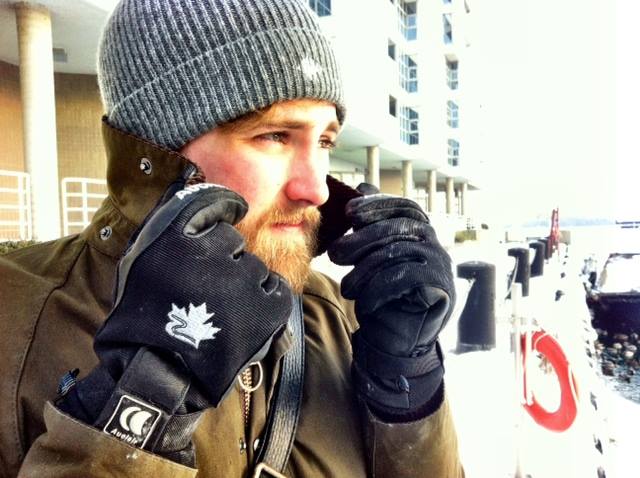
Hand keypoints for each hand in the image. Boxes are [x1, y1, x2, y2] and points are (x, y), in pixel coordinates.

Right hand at [94, 183, 291, 405]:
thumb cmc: (145, 318)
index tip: (233, 207)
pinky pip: (276, 289)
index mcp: (177, 238)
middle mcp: (212, 255)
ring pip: (254, 267)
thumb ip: (168, 228)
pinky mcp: (268, 309)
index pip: (212, 201)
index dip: (223, 204)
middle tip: (205, 290)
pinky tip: (244, 317)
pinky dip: (265, 300)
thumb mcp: (140, 261)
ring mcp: (244, 282)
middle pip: (233, 241)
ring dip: (243, 283)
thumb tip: (193, 194)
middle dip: (224, 259)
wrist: (159, 374)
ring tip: (221, 312)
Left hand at [328, 184, 454, 413]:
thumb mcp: (372, 254)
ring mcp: (442, 265)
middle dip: (363, 239)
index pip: (405, 207)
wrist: (398, 338)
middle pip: (400, 227)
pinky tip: (363, 301)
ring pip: (399, 253)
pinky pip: (406, 278)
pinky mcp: (442, 287)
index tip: (351, 211)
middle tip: (335, 254)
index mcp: (422, 233)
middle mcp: (437, 244)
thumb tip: (364, 186)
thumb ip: (371, 225)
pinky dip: (380, 289)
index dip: (379, 204)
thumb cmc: (383, 294)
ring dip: (366, 270)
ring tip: (346, 287)